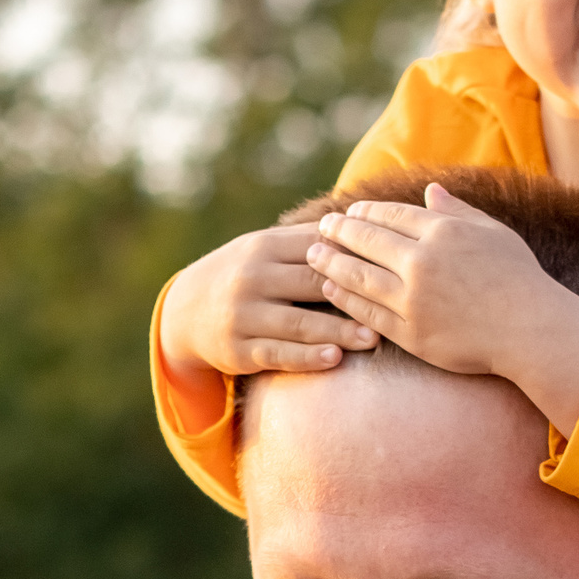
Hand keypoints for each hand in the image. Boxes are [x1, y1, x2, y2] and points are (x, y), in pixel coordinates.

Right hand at [159, 225, 377, 392]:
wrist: (186, 312)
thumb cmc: (245, 274)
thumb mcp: (265, 249)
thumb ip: (308, 239)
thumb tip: (363, 218)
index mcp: (264, 247)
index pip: (316, 247)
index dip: (354, 255)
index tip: (392, 263)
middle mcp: (251, 277)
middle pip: (310, 283)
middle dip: (352, 293)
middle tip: (393, 302)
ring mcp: (243, 314)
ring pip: (298, 323)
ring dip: (338, 331)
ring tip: (373, 337)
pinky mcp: (238, 349)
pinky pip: (277, 354)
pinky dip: (307, 357)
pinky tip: (335, 359)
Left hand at [306, 185, 578, 429]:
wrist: (532, 331)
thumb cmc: (519, 279)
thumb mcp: (493, 233)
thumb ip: (457, 211)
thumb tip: (429, 190)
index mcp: (444, 232)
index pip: (391, 215)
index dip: (365, 212)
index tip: (349, 210)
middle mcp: (423, 262)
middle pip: (367, 240)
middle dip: (339, 231)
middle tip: (322, 227)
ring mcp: (414, 300)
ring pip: (358, 276)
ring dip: (330, 263)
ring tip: (314, 255)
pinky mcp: (411, 333)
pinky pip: (367, 312)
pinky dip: (344, 298)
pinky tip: (330, 289)